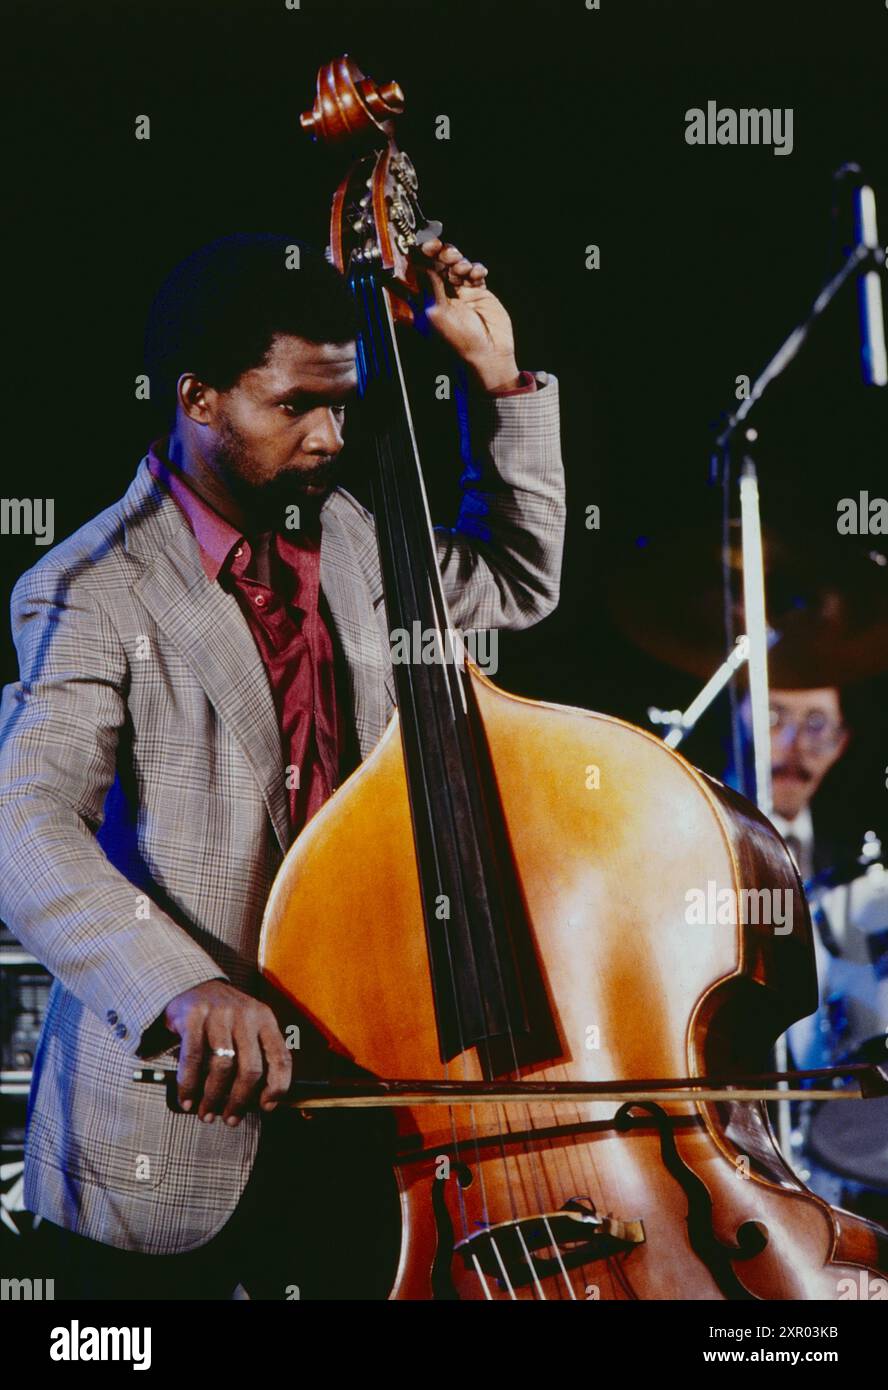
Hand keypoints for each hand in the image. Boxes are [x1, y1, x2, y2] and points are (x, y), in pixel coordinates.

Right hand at [163, 980, 291, 1125]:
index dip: (277, 1087)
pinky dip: (189, 1085)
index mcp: (265, 1019)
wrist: (190, 984)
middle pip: (251, 1068)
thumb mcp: (247, 1026)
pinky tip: (186, 1099)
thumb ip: (256, 1054)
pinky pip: (192, 1059)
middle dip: (240, 1100)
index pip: (281, 1057)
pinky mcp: (193, 1016)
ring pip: (222, 1067)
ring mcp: (219, 1014)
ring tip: (206, 1113)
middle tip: (230, 1119)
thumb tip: (260, 1101)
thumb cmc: (223, 1018)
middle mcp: (246, 1014)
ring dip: (213, 1097)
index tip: (266, 1107)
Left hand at [414, 236, 520, 391]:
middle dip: (438, 253)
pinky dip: (476, 269)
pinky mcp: (478, 293)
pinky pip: (475, 272)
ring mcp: (460, 293)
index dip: (417, 256)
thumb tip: (421, 262)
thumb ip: (429, 284)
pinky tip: (477, 274)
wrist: (488, 355)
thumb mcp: (435, 311)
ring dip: (458, 260)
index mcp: (424, 301)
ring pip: (456, 264)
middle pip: (436, 264)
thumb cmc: (458, 342)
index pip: (417, 272)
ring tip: (461, 268)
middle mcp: (440, 295)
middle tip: (440, 249)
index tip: (418, 243)